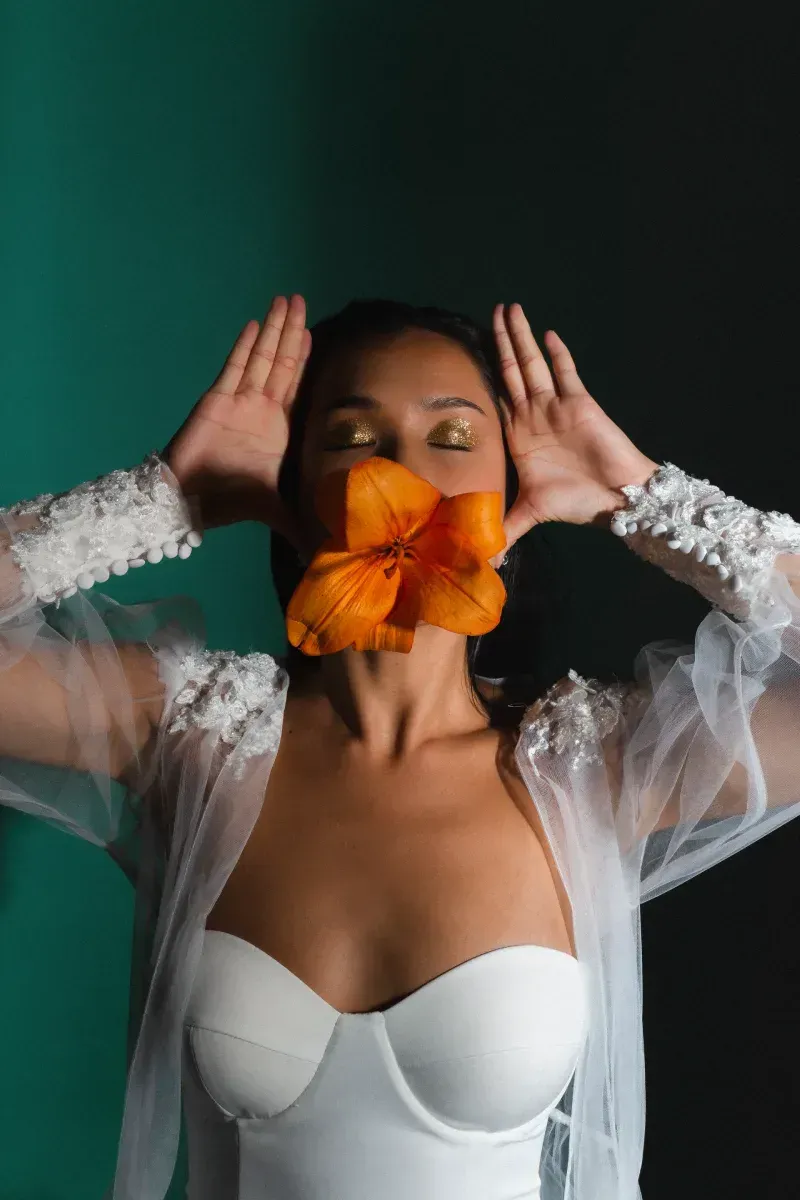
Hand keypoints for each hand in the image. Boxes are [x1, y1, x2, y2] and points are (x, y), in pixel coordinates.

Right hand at [162, 295, 309, 539]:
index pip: (297, 387)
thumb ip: (301, 525)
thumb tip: (325, 554)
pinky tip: (255, 323)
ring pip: (261, 358)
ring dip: (274, 329)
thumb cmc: (229, 502)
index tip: (316, 334)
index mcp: (279, 430)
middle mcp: (261, 410)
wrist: (187, 502)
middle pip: (282, 363)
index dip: (306, 360)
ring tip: (285, 300)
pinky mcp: (217, 400)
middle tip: (302, 300)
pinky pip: (235, 368)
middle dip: (291, 331)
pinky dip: (245, 346)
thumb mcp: (277, 511)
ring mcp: (239, 402)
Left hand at [492, 303, 658, 552]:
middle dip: (498, 342)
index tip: (462, 353)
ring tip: (508, 309)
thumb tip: (482, 558)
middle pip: (510, 372)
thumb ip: (506, 529)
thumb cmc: (577, 503)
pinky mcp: (579, 403)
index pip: (493, 399)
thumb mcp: (531, 514)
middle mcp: (533, 417)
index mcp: (517, 438)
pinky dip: (556, 354)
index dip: (480, 376)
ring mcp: (555, 407)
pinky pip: (565, 373)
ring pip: (532, 365)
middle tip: (488, 312)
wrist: (617, 500)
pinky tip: (545, 332)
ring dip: (520, 337)